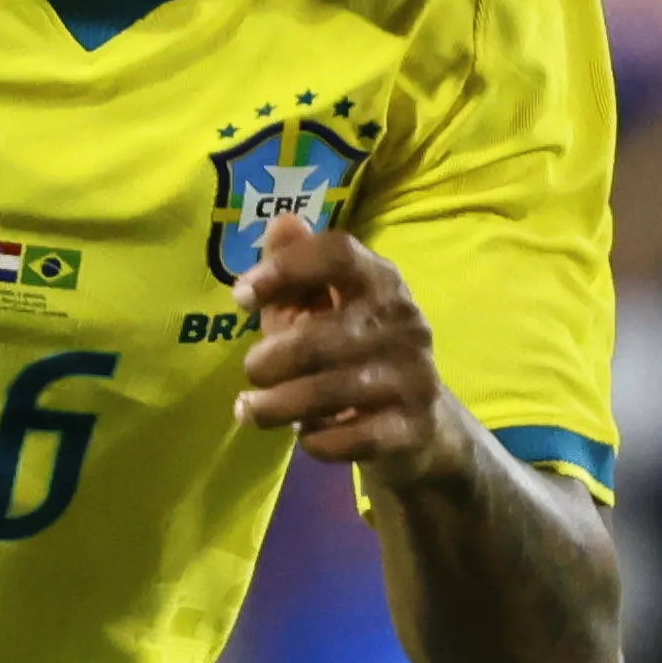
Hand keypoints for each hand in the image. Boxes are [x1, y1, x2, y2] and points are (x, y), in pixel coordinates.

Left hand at [229, 206, 464, 480]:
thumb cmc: (354, 355)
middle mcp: (404, 322)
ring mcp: (413, 376)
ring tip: (250, 412)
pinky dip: (316, 441)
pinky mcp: (412, 427)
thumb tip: (282, 221)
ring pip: (331, 392)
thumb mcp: (322, 307)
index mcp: (380, 281)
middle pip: (321, 336)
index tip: (240, 297)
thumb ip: (297, 270)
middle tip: (250, 372)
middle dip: (271, 360)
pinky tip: (305, 436)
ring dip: (277, 406)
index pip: (337, 254)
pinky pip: (350, 438)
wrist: (421, 425)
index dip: (284, 269)